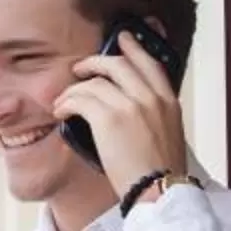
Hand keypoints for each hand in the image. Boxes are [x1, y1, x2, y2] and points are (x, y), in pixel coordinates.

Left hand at [54, 30, 190, 199]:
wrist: (160, 191)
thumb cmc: (161, 173)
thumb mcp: (168, 136)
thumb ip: (154, 116)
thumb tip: (132, 110)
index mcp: (169, 102)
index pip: (151, 63)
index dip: (134, 48)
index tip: (122, 38)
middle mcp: (151, 98)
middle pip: (118, 64)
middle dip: (94, 63)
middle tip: (80, 68)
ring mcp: (131, 106)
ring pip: (94, 81)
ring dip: (73, 89)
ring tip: (63, 100)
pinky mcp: (109, 119)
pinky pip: (80, 99)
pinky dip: (66, 102)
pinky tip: (61, 110)